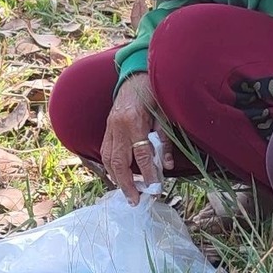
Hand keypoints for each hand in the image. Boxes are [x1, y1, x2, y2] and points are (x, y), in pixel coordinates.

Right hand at [99, 72, 170, 204]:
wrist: (137, 72)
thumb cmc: (154, 91)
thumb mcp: (164, 114)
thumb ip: (164, 140)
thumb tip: (167, 165)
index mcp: (133, 120)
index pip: (141, 155)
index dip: (148, 174)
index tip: (155, 190)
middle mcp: (117, 125)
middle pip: (118, 162)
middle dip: (127, 184)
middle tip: (135, 200)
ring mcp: (109, 126)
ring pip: (108, 159)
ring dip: (116, 178)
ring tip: (127, 192)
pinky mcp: (107, 127)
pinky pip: (106, 151)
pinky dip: (111, 166)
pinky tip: (118, 176)